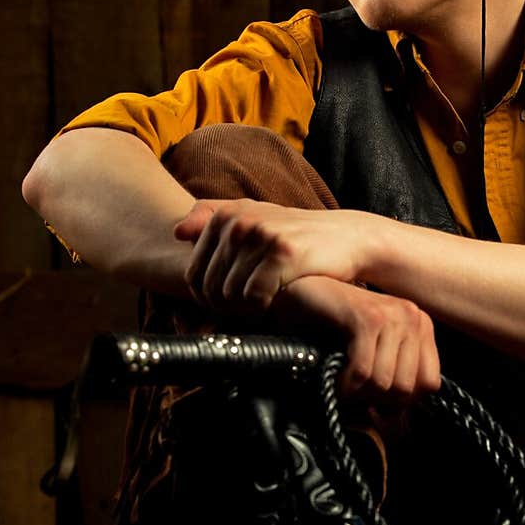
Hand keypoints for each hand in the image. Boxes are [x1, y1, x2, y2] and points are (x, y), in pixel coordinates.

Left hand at [174, 198, 378, 311]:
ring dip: (246, 309)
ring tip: (266, 303)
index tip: (233, 302)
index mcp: (225, 215)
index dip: (209, 299)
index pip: (192, 275)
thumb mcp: (256, 217)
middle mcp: (238, 221)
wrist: (348, 238)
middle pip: (209, 288)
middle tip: (251, 309)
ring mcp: (259, 235)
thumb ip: (213, 218)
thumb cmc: (297, 235)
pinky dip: (264, 308)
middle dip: (227, 307)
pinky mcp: (282, 253)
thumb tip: (176, 231)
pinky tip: (278, 301)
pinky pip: (254, 297)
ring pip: (230, 295)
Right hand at [275, 275, 439, 405]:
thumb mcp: (375, 350)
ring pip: (385, 383)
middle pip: (407, 388)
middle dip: (376, 400)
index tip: (376, 400)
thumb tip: (399, 422)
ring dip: (358, 394)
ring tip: (343, 385)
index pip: (430, 384)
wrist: (303, 292)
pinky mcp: (367, 318)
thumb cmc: (335, 325)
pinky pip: (363, 371)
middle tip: (354, 393)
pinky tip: (336, 380)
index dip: (401, 401)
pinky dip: (346, 385)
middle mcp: (413, 317)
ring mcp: (392, 315)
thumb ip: (393, 374)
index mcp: (421, 325)